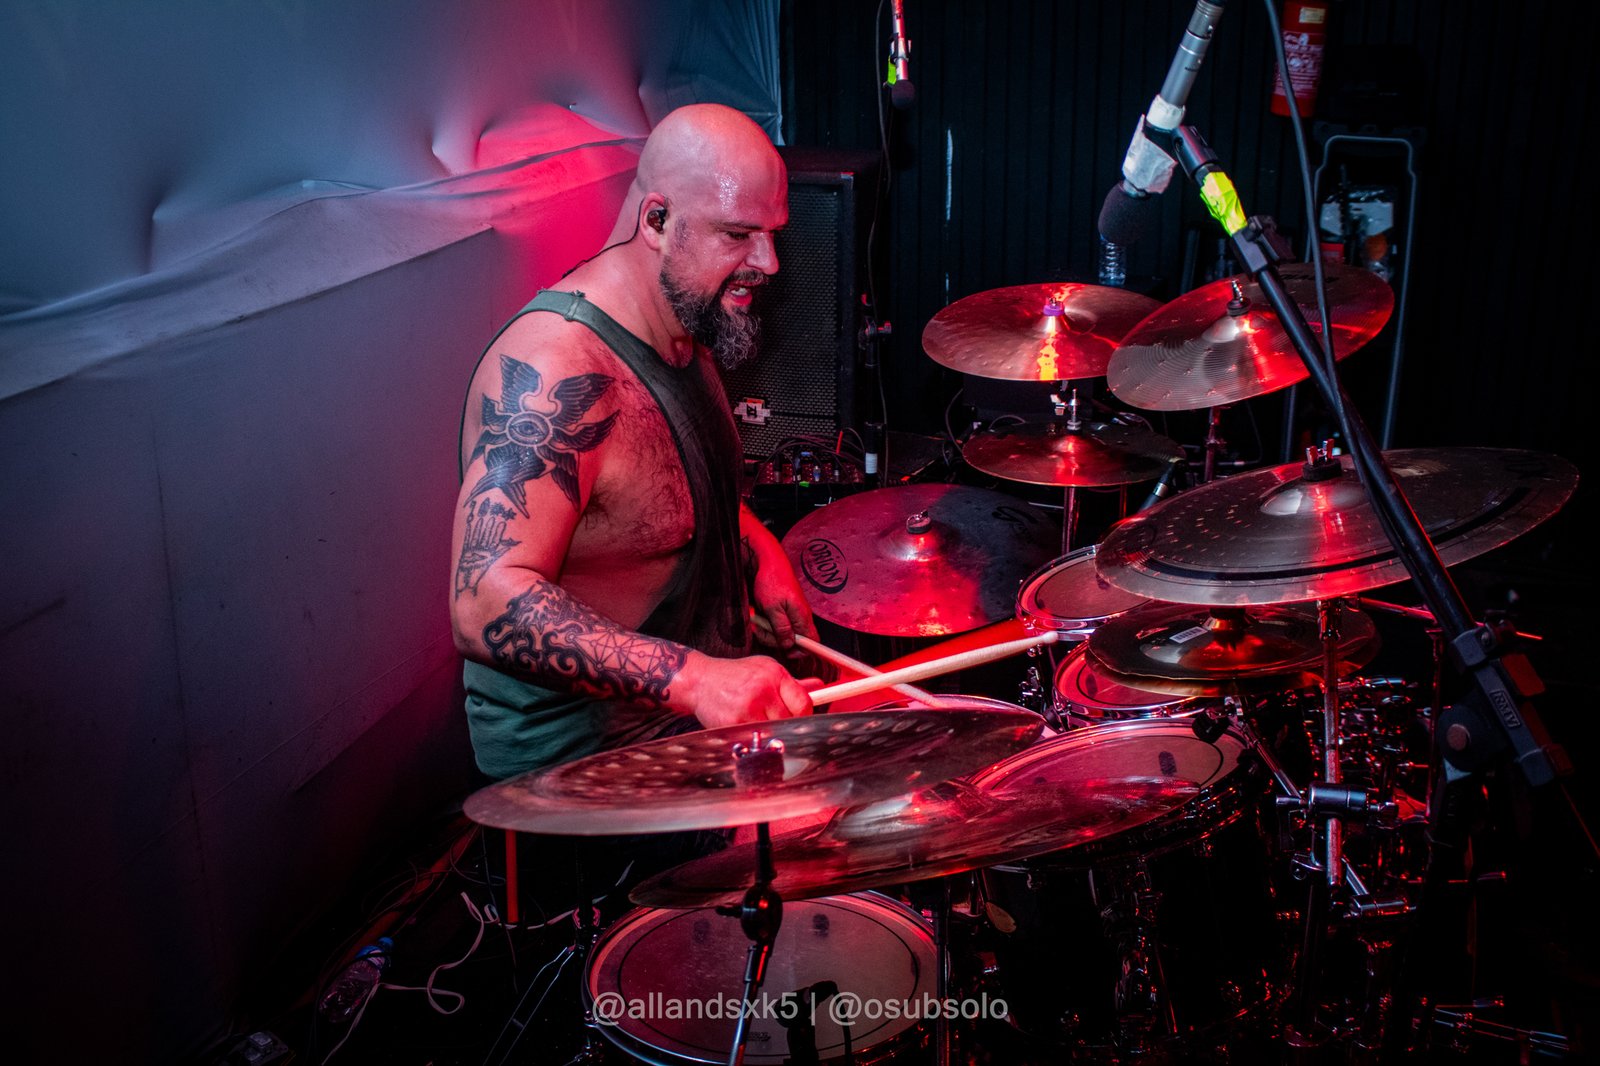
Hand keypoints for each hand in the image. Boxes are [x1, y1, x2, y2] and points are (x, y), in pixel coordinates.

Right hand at [678, 651, 819, 729]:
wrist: (700, 680)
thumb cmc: (733, 676)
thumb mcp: (763, 670)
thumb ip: (790, 683)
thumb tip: (819, 687)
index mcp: (773, 674)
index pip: (803, 702)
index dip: (805, 714)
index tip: (801, 718)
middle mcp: (763, 688)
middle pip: (791, 720)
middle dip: (786, 725)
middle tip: (776, 722)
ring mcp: (748, 707)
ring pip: (774, 732)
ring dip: (770, 733)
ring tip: (758, 722)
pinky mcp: (735, 722)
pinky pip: (755, 738)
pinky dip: (753, 737)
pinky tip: (745, 726)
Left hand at [749, 553, 817, 650]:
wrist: (767, 563)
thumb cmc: (771, 581)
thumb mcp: (772, 608)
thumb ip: (782, 628)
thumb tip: (789, 644)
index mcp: (802, 616)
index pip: (812, 642)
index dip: (801, 651)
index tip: (785, 652)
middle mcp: (801, 616)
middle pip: (794, 641)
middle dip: (775, 639)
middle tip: (761, 629)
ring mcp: (793, 613)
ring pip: (783, 633)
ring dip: (768, 630)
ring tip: (758, 618)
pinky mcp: (785, 610)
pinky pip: (778, 624)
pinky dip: (767, 623)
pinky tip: (760, 615)